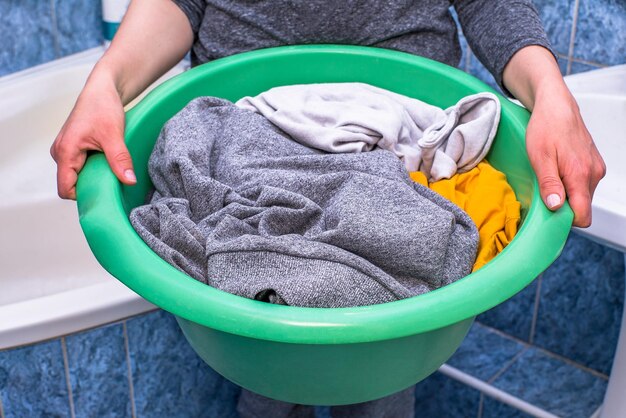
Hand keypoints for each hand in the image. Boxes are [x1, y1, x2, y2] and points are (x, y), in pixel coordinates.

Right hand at [50, 74, 134, 199]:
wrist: (103, 89)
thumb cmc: (102, 106)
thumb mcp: (114, 135)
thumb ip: (119, 159)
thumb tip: (129, 181)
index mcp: (64, 151)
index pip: (65, 189)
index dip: (83, 196)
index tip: (104, 196)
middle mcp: (60, 152)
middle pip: (72, 184)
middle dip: (91, 186)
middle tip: (113, 182)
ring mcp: (66, 150)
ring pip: (78, 175)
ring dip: (94, 176)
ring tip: (112, 168)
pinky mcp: (74, 148)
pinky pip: (81, 166)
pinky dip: (95, 168)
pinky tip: (109, 162)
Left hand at [502, 45, 605, 226]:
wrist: (556, 105)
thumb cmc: (546, 127)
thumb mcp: (539, 157)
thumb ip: (549, 184)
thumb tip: (557, 207)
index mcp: (581, 174)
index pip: (583, 214)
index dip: (565, 220)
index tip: (549, 214)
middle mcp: (594, 173)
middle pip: (582, 206)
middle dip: (563, 205)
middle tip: (543, 190)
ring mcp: (596, 168)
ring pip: (582, 195)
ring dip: (566, 192)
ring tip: (549, 175)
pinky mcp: (594, 163)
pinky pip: (583, 184)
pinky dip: (570, 183)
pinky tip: (557, 170)